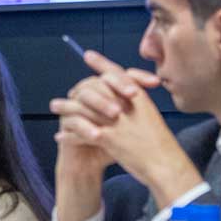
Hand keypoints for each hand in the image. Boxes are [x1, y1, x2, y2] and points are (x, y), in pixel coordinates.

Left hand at [54, 50, 201, 206]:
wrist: (166, 165)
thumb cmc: (161, 144)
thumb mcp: (151, 116)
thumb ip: (135, 104)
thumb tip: (122, 96)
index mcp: (138, 97)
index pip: (116, 74)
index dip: (102, 64)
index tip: (89, 55)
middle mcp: (125, 105)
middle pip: (94, 89)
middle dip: (78, 89)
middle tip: (67, 91)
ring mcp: (115, 121)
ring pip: (83, 109)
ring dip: (66, 108)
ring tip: (54, 107)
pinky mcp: (108, 138)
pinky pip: (81, 133)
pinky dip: (69, 134)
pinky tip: (60, 135)